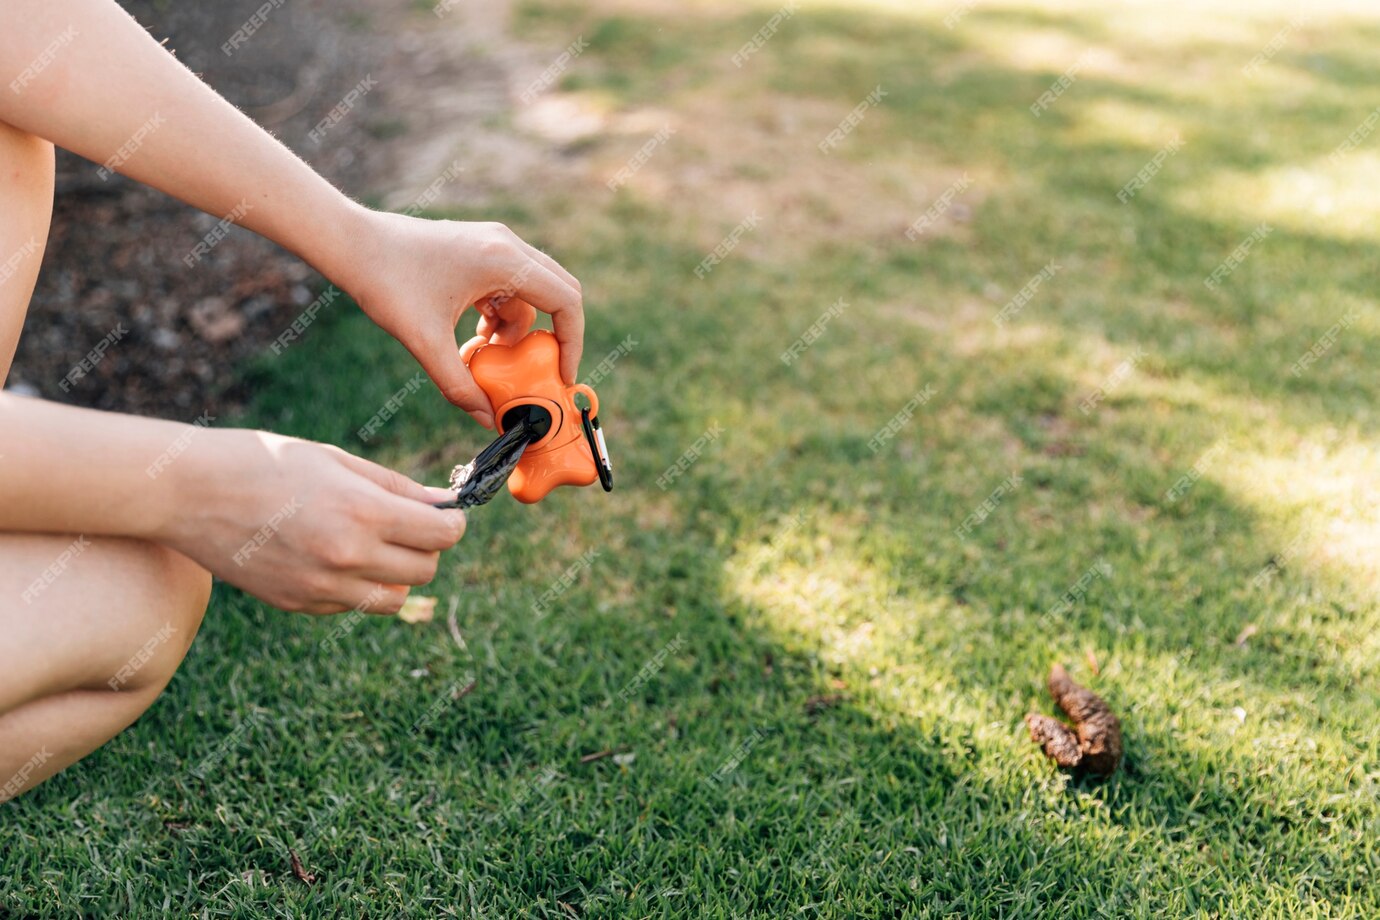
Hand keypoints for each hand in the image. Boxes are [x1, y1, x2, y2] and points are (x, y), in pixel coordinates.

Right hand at [161, 429, 466, 614]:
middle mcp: (348, 557)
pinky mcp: (297, 604)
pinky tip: (332, 554)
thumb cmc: (263, 461)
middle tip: (408, 524)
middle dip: (427, 546)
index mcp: (363, 514)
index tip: (445, 513)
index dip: (452, 523)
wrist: (188, 492)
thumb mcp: (337, 461)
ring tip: (375, 544)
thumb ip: (394, 487)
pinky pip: (353, 604)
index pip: (443, 535)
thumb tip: (441, 504)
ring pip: (395, 599)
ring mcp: (321, 588)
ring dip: (398, 574)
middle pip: (426, 570)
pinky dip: (358, 585)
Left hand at [341, 210, 583, 428]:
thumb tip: (486, 420)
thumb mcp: (424, 342)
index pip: (565, 301)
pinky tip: (475, 336)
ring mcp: (494, 244)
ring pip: (531, 294)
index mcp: (503, 261)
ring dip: (518, 329)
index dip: (572, 343)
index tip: (562, 374)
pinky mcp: (480, 249)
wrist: (352, 243)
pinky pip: (510, 287)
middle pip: (559, 293)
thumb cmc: (386, 283)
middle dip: (552, 336)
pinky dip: (501, 316)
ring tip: (485, 354)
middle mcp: (506, 245)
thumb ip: (458, 385)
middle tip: (538, 370)